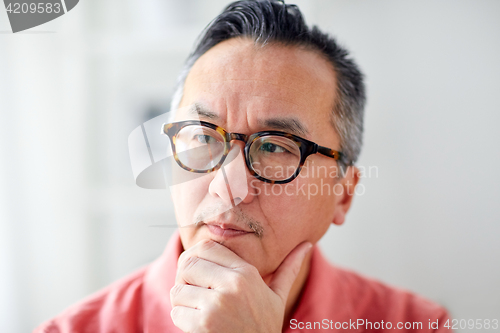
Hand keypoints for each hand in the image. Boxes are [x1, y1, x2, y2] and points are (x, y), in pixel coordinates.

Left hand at [170, 239, 311, 332]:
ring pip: (178, 289)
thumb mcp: (277, 297)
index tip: (199, 271)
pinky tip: (200, 326)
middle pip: (188, 263)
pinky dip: (182, 319)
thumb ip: (288, 269)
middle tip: (195, 291)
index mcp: (247, 274)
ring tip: (200, 310)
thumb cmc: (263, 327)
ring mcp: (216, 306)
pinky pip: (177, 311)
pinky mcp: (202, 325)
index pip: (206, 247)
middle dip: (185, 277)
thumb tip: (307, 245)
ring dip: (183, 301)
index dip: (196, 257)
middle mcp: (232, 285)